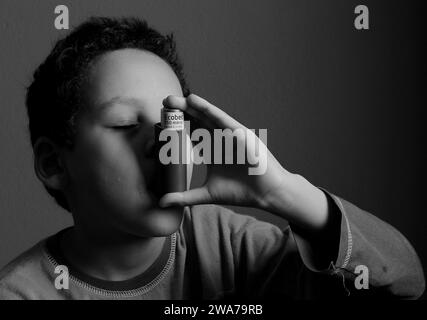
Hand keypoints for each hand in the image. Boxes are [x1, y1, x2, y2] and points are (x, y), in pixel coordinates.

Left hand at [159, 94, 329, 231]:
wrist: (266, 194)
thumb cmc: (241, 191)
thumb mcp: (206, 194)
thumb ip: (184, 197)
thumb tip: (162, 202)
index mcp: (212, 149)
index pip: (191, 134)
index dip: (176, 128)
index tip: (159, 126)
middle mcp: (220, 138)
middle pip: (197, 121)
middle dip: (180, 112)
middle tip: (163, 104)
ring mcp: (230, 134)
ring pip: (206, 116)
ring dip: (190, 106)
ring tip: (172, 100)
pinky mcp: (240, 133)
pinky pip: (221, 118)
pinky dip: (208, 109)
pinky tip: (194, 101)